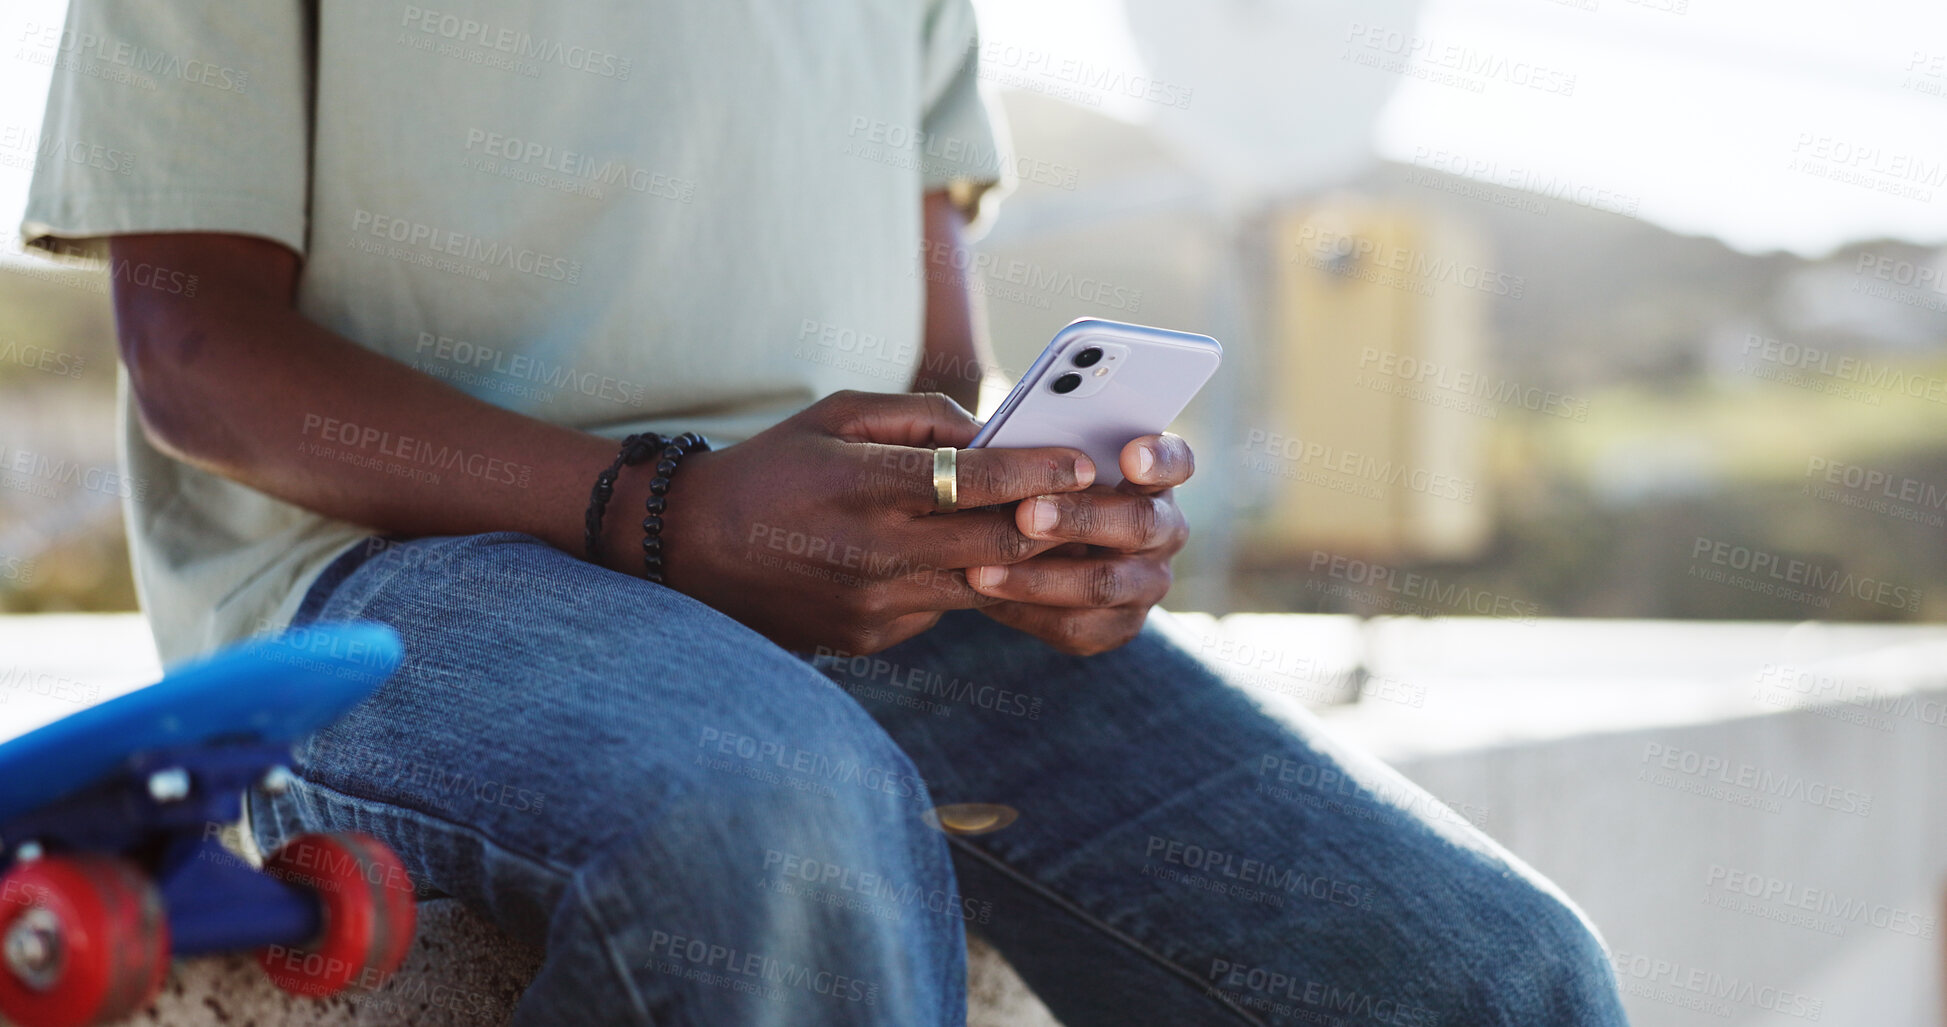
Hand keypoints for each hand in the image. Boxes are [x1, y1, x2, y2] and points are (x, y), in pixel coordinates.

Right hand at [614, 391, 1095, 653]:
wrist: (690, 548)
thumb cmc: (773, 465)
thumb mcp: (838, 415)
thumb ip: (922, 418)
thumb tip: (996, 431)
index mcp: (866, 487)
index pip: (977, 481)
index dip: (1039, 472)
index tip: (1082, 463)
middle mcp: (874, 553)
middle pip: (999, 546)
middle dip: (1052, 525)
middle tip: (1094, 506)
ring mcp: (874, 605)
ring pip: (980, 586)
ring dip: (1021, 563)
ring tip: (1055, 534)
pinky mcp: (871, 638)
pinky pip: (941, 608)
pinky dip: (963, 583)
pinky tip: (973, 561)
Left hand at [963, 433, 1192, 655]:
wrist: (1046, 558)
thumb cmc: (1048, 493)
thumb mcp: (1053, 471)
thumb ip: (1045, 459)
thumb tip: (999, 446)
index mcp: (1155, 481)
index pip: (1177, 463)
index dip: (1159, 460)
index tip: (1130, 457)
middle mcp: (1164, 532)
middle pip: (1139, 524)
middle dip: (1081, 519)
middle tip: (1026, 513)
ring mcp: (1147, 584)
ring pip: (1103, 584)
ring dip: (1040, 577)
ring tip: (984, 571)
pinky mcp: (1119, 626)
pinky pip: (1076, 626)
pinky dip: (1026, 611)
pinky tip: (985, 597)